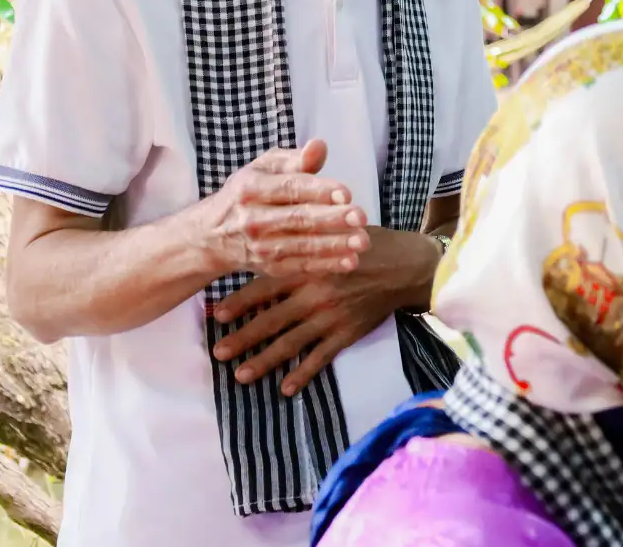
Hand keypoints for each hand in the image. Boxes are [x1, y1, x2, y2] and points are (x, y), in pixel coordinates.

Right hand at [192, 139, 369, 278]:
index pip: (289, 188)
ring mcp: (261, 247)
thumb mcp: (263, 168)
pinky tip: (350, 261)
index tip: (346, 193)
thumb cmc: (248, 193)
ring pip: (302, 246)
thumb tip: (319, 145)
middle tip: (361, 217)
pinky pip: (302, 267)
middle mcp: (253, 219)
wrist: (212, 235)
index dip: (318, 191)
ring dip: (334, 245)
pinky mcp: (270, 268)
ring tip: (362, 241)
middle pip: (298, 219)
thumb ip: (295, 159)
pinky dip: (327, 265)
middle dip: (332, 218)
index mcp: (251, 188)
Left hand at [210, 229, 442, 394]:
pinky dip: (303, 374)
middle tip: (218, 352)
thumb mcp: (332, 232)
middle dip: (243, 338)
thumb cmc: (366, 245)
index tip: (216, 314)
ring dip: (264, 361)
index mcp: (309, 267)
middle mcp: (315, 295)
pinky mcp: (347, 333)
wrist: (406, 266)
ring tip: (241, 375)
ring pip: (291, 344)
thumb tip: (269, 239)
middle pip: (271, 320)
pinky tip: (285, 389)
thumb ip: (303, 239)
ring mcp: (331, 317)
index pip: (265, 286)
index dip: (240, 302)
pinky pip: (321, 358)